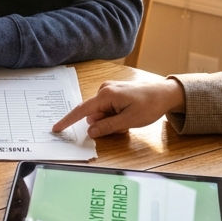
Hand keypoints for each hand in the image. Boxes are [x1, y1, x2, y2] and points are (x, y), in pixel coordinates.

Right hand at [52, 77, 185, 137]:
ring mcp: (109, 89)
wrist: (165, 93)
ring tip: (129, 119)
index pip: (81, 111)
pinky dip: (114, 115)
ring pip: (101, 112)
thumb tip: (90, 131)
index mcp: (106, 95)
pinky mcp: (114, 92)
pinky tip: (128, 114)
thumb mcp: (128, 121)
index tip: (56, 128)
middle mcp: (104, 89)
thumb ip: (107, 126)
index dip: (68, 120)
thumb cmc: (150, 105)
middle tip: (123, 126)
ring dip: (111, 120)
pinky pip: (108, 108)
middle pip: (94, 114)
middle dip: (104, 123)